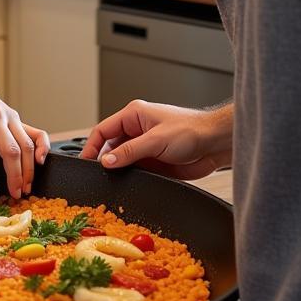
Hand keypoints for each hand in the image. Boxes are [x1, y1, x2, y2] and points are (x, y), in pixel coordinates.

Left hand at [0, 72, 49, 203]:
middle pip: (10, 150)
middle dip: (14, 176)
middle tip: (13, 196)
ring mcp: (9, 115)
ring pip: (25, 145)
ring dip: (28, 169)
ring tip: (25, 188)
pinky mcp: (17, 117)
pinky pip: (36, 133)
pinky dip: (42, 147)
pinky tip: (40, 162)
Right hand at [80, 99, 231, 179]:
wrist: (216, 144)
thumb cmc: (191, 130)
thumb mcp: (156, 140)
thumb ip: (130, 152)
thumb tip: (106, 161)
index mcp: (134, 115)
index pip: (104, 129)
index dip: (92, 146)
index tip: (84, 161)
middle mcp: (137, 130)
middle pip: (111, 146)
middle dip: (104, 160)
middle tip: (97, 176)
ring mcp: (145, 146)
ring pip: (123, 160)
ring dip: (118, 170)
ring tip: (112, 182)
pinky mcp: (154, 161)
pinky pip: (136, 170)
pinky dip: (131, 177)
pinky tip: (128, 184)